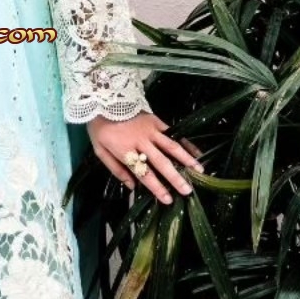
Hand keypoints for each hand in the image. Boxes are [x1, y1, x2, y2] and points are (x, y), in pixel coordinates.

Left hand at [89, 112, 203, 203]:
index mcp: (125, 150)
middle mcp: (141, 141)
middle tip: (188, 191)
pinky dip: (186, 143)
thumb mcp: (100, 150)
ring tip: (199, 171)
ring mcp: (151, 130)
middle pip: (161, 162)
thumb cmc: (100, 128)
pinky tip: (197, 152)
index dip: (156, 187)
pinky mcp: (156, 121)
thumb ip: (116, 169)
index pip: (143, 173)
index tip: (167, 199)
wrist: (103, 99)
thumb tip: (132, 186)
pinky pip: (173, 134)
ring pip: (172, 147)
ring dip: (187, 160)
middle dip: (175, 178)